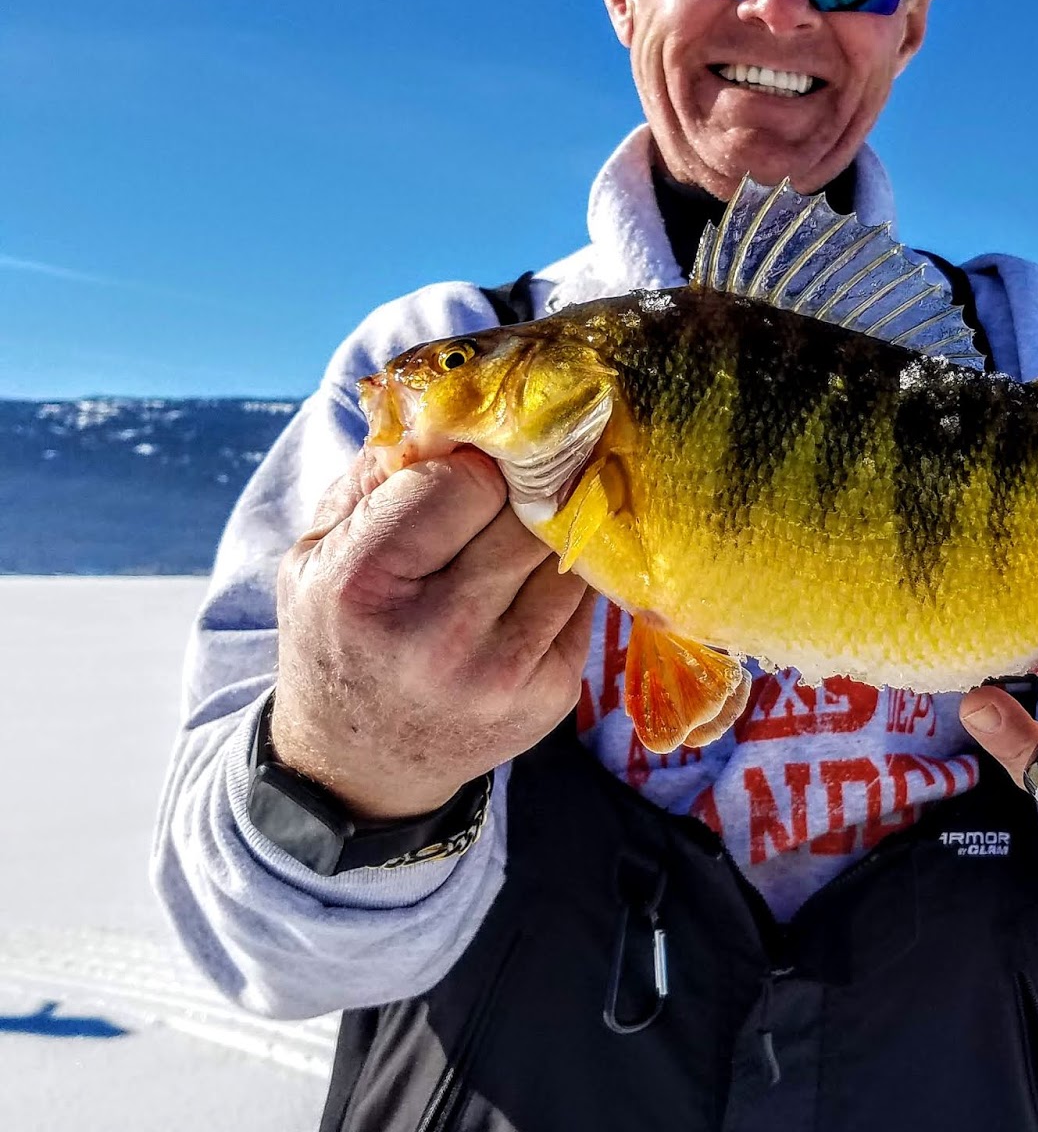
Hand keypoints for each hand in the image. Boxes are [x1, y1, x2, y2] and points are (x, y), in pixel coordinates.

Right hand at [271, 446, 596, 819]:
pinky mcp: (550, 697)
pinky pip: (583, 601)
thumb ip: (375, 475)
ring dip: (550, 532)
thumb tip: (448, 411)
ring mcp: (502, 673)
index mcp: (363, 585)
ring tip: (522, 531)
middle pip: (525, 514)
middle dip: (520, 491)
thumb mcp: (316, 552)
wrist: (361, 764)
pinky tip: (530, 585)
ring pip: (566, 552)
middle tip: (512, 486)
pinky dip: (562, 580)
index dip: (471, 465)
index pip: (464, 481)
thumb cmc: (337, 635)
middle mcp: (436, 636)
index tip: (466, 470)